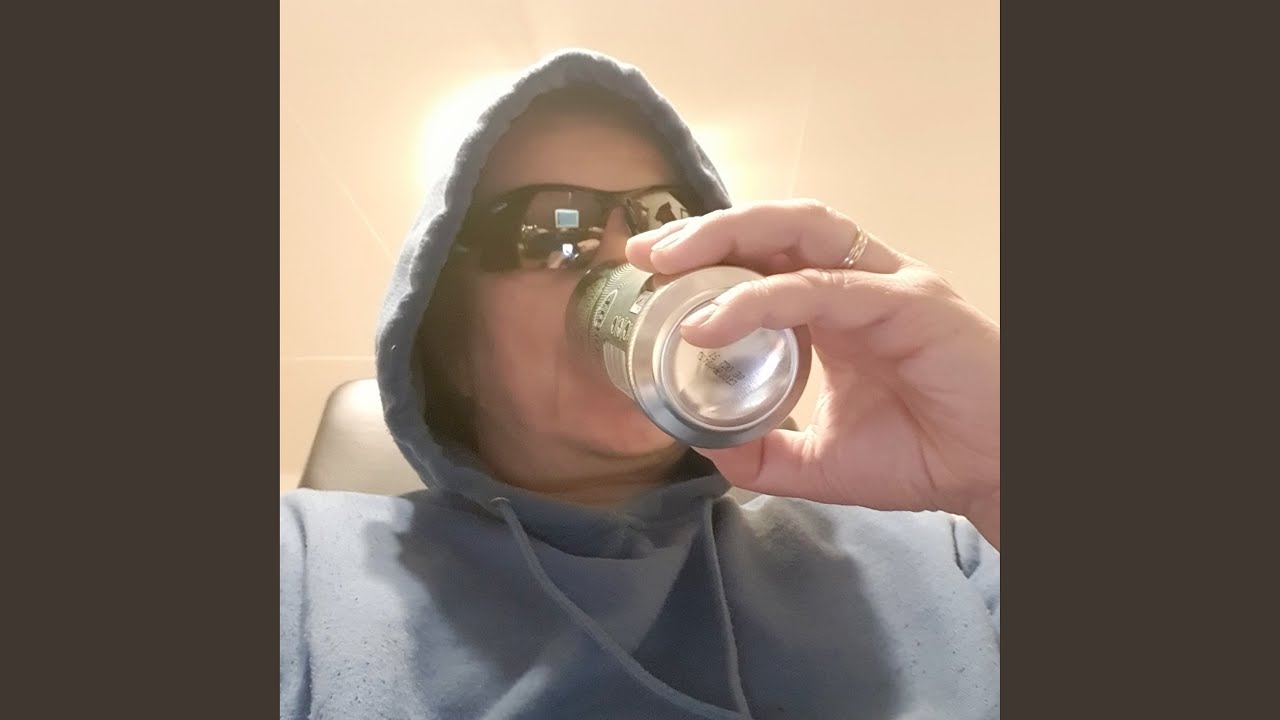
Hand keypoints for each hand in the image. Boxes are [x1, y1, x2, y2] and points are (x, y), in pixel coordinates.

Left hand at [626, 200, 999, 547]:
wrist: (993, 475)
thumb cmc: (923, 456)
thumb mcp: (821, 462)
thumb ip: (763, 452)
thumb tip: (700, 445)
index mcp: (835, 308)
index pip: (764, 258)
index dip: (706, 255)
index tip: (647, 271)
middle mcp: (857, 282)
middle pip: (774, 228)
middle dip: (705, 230)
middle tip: (643, 254)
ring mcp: (884, 284)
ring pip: (800, 231)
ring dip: (729, 236)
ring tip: (669, 262)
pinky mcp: (908, 302)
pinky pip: (823, 289)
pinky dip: (762, 299)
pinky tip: (712, 321)